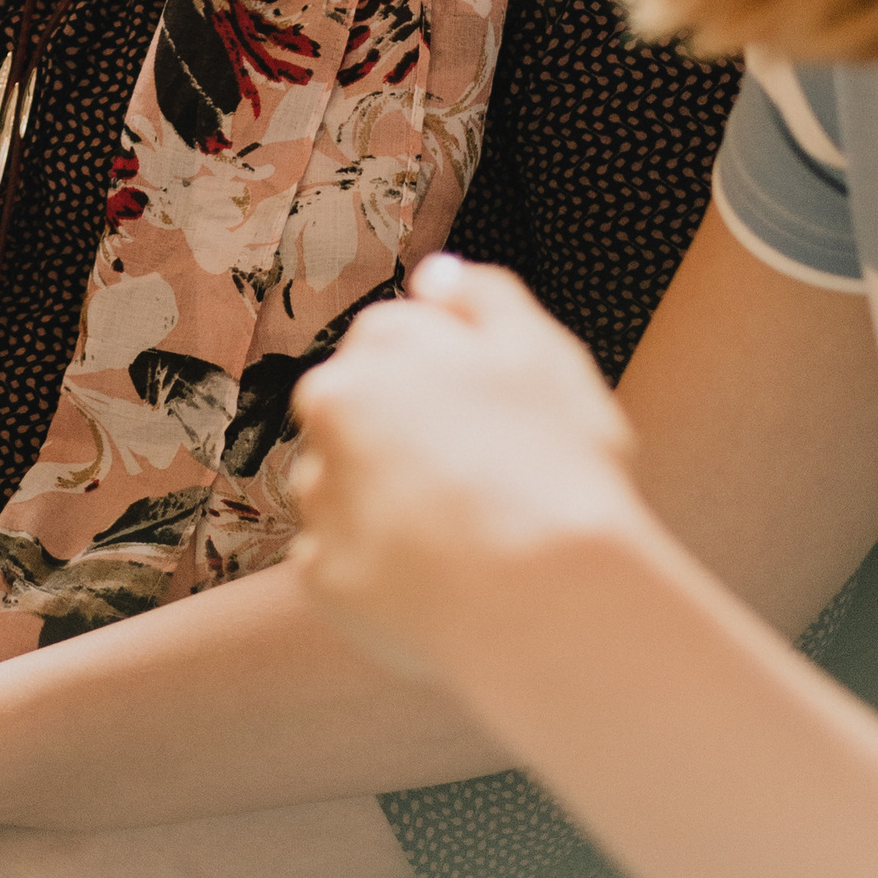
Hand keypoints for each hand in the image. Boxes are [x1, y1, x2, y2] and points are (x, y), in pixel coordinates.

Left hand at [291, 253, 647, 685]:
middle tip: (478, 475)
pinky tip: (440, 582)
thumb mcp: (543, 354)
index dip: (444, 375)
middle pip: (355, 413)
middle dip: (401, 434)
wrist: (550, 603)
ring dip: (385, 502)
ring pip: (344, 490)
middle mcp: (325, 421)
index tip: (486, 414)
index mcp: (370, 358)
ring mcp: (320, 503)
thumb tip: (433, 274)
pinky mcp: (323, 580)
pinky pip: (346, 565)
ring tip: (465, 536)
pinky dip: (381, 572)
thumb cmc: (557, 469)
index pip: (388, 339)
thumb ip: (485, 297)